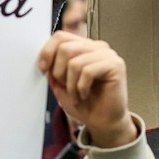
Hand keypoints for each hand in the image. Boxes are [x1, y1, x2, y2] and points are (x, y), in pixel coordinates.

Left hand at [37, 33, 134, 147]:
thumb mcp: (61, 84)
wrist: (103, 122)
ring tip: (76, 95)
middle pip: (66, 48)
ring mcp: (108, 55)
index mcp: (84, 47)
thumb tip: (43, 59)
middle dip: (59, 72)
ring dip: (70, 85)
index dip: (47, 51)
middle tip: (64, 86)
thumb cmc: (84, 104)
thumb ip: (53, 70)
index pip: (61, 36)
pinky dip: (81, 88)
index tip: (43, 69)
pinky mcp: (115, 65)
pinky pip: (88, 71)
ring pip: (75, 62)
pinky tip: (85, 94)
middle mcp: (97, 47)